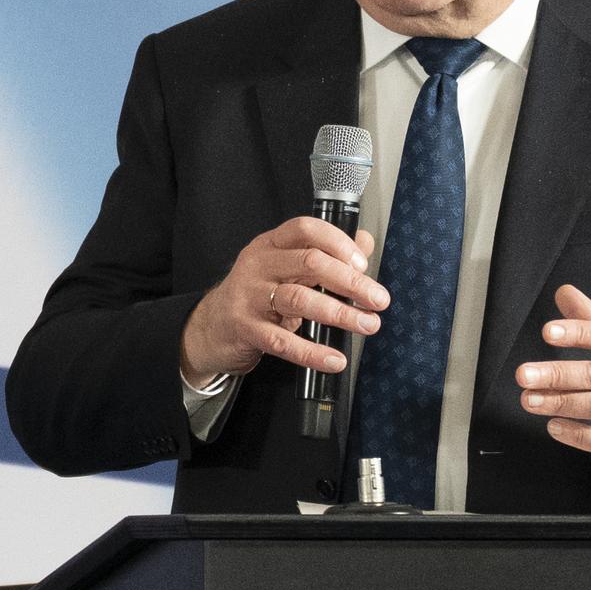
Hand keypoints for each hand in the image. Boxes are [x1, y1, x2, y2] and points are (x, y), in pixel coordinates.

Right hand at [179, 216, 389, 385]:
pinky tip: (334, 359)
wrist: (212, 327)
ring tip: (367, 325)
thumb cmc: (257, 295)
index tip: (363, 264)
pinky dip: (312, 352)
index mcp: (271, 245)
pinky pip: (283, 342)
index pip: (306, 230)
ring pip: (299, 299)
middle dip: (351, 282)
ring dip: (340, 314)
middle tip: (378, 299)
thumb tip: (364, 242)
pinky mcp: (246, 328)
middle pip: (310, 263)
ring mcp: (249, 296)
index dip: (339, 243)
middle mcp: (258, 265)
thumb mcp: (287, 268)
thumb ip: (325, 254)